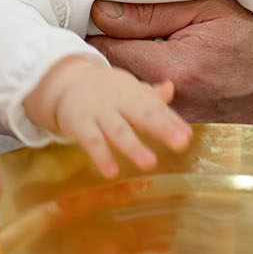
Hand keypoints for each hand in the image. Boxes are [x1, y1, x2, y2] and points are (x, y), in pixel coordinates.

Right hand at [23, 56, 191, 177]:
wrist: (64, 81)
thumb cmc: (104, 90)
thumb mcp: (127, 89)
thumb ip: (151, 95)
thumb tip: (171, 88)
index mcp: (134, 94)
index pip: (156, 107)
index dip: (173, 121)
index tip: (188, 136)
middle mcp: (119, 102)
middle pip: (142, 114)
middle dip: (162, 128)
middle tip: (181, 143)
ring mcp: (99, 113)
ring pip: (118, 130)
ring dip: (133, 146)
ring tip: (150, 163)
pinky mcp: (80, 125)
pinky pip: (92, 141)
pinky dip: (101, 156)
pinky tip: (111, 172)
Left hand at [87, 0, 252, 126]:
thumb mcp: (206, 7)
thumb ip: (151, 10)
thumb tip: (101, 11)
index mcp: (175, 69)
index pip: (106, 54)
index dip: (94, 35)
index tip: (92, 22)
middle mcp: (174, 105)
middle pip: (113, 82)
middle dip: (104, 61)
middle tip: (107, 38)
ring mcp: (179, 125)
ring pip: (129, 100)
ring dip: (124, 79)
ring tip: (130, 56)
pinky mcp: (186, 134)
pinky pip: (150, 113)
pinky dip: (143, 97)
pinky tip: (151, 79)